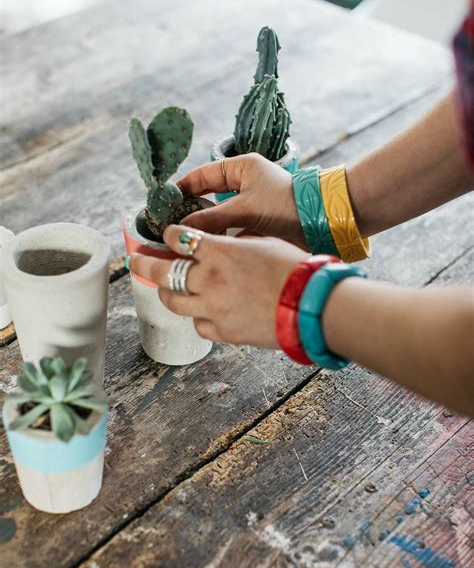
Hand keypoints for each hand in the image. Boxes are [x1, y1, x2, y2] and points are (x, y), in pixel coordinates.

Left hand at [129, 225, 307, 347]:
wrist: (311, 305)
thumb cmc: (294, 269)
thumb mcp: (263, 242)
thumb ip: (235, 243)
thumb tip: (224, 244)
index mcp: (219, 251)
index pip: (178, 238)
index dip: (169, 235)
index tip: (167, 236)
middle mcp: (209, 279)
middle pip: (162, 271)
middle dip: (144, 263)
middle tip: (135, 260)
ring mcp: (213, 308)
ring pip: (173, 301)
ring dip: (166, 292)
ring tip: (165, 289)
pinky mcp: (223, 331)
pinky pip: (198, 324)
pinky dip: (198, 317)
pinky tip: (204, 312)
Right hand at [177, 153, 308, 249]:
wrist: (322, 222)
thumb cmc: (286, 205)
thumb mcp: (245, 208)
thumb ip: (211, 218)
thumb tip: (181, 229)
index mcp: (242, 167)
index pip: (202, 174)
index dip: (182, 187)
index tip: (164, 202)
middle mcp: (244, 183)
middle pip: (207, 194)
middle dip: (190, 209)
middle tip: (169, 223)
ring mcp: (250, 203)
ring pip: (218, 213)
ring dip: (204, 225)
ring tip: (183, 237)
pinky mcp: (256, 222)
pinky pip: (230, 227)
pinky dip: (219, 235)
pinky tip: (205, 246)